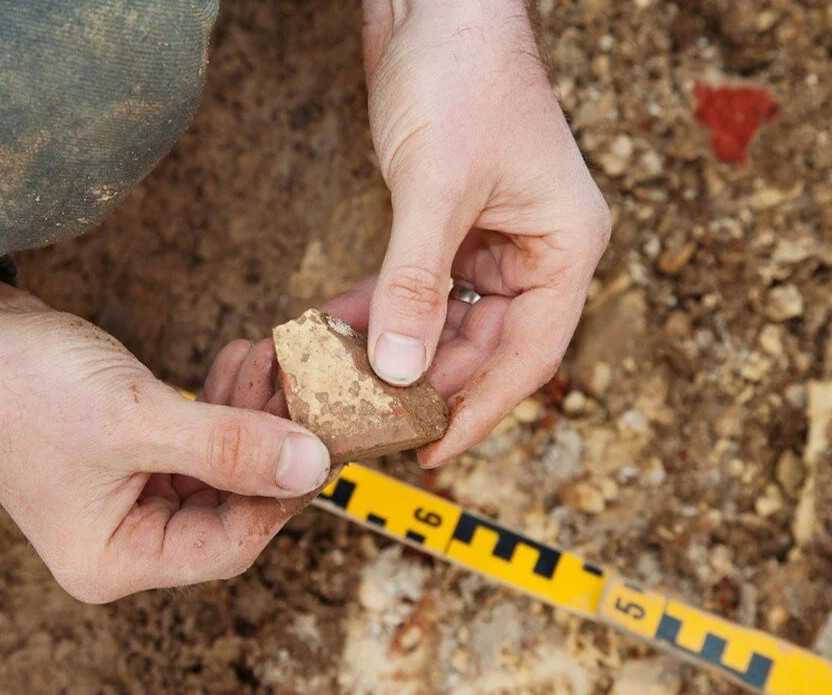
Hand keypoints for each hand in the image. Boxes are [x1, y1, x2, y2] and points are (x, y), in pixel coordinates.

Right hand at [0, 265, 331, 602]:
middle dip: (268, 444)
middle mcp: (124, 535)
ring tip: (268, 361)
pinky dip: (223, 403)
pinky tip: (240, 362)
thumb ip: (227, 447)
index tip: (320, 442)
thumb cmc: (19, 386)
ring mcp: (128, 492)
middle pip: (230, 504)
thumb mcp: (135, 419)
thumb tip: (310, 465)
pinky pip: (197, 437)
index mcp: (115, 556)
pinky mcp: (132, 450)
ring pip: (219, 466)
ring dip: (250, 415)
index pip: (228, 545)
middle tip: (300, 390)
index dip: (280, 496)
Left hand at [355, 0, 610, 463]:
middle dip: (426, 379)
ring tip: (345, 372)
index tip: (431, 452)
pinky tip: (343, 319)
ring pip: (449, 319)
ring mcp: (495, 236)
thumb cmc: (461, 74)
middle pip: (486, 344)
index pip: (529, 354)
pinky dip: (386, 304)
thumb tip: (395, 369)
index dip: (479, 410)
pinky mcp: (454, 221)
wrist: (436, 4)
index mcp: (565, 246)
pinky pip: (423, 284)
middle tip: (370, 417)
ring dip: (399, 344)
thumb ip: (414, 281)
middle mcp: (537, 248)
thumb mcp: (435, 186)